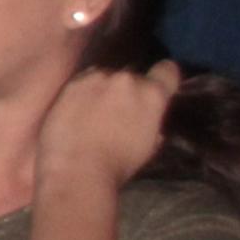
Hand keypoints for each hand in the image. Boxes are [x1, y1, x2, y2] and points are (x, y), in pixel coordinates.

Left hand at [33, 60, 177, 192]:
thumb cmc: (118, 166)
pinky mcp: (71, 83)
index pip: (167, 70)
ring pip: (105, 76)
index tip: (158, 89)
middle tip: (118, 113)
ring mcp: (96, 78)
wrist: (78, 169)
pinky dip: (81, 93)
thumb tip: (148, 117)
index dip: (164, 79)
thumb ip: (151, 122)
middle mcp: (126, 78)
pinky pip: (82, 82)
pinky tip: (75, 114)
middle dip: (128, 90)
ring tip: (92, 114)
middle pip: (132, 76)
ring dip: (103, 89)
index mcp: (151, 94)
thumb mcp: (148, 145)